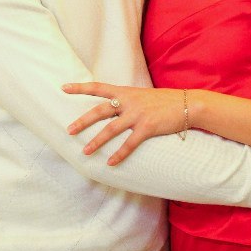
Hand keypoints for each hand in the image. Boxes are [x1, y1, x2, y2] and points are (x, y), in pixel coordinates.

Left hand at [63, 81, 186, 164]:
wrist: (187, 104)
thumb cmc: (164, 101)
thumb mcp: (142, 96)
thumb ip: (127, 101)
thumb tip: (112, 109)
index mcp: (125, 92)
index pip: (98, 87)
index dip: (80, 87)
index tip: (63, 87)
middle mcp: (129, 101)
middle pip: (100, 110)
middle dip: (83, 121)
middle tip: (68, 130)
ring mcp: (138, 114)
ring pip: (111, 129)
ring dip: (96, 141)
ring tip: (85, 152)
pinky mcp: (148, 127)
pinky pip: (129, 143)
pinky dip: (119, 154)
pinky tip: (110, 163)